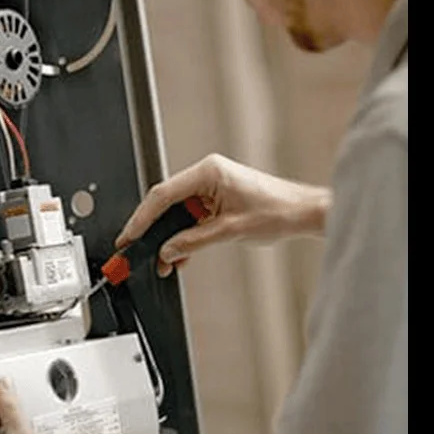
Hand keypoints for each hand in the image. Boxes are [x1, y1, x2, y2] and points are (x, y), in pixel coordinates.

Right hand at [116, 154, 330, 277]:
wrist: (304, 213)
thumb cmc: (280, 210)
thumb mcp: (230, 231)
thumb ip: (193, 241)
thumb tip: (167, 251)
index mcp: (208, 172)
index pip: (163, 195)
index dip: (142, 218)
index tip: (129, 236)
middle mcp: (207, 175)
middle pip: (166, 203)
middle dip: (152, 231)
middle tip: (136, 251)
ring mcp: (211, 186)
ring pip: (177, 213)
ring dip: (169, 238)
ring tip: (162, 261)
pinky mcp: (216, 199)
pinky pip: (191, 217)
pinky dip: (184, 236)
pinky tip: (179, 256)